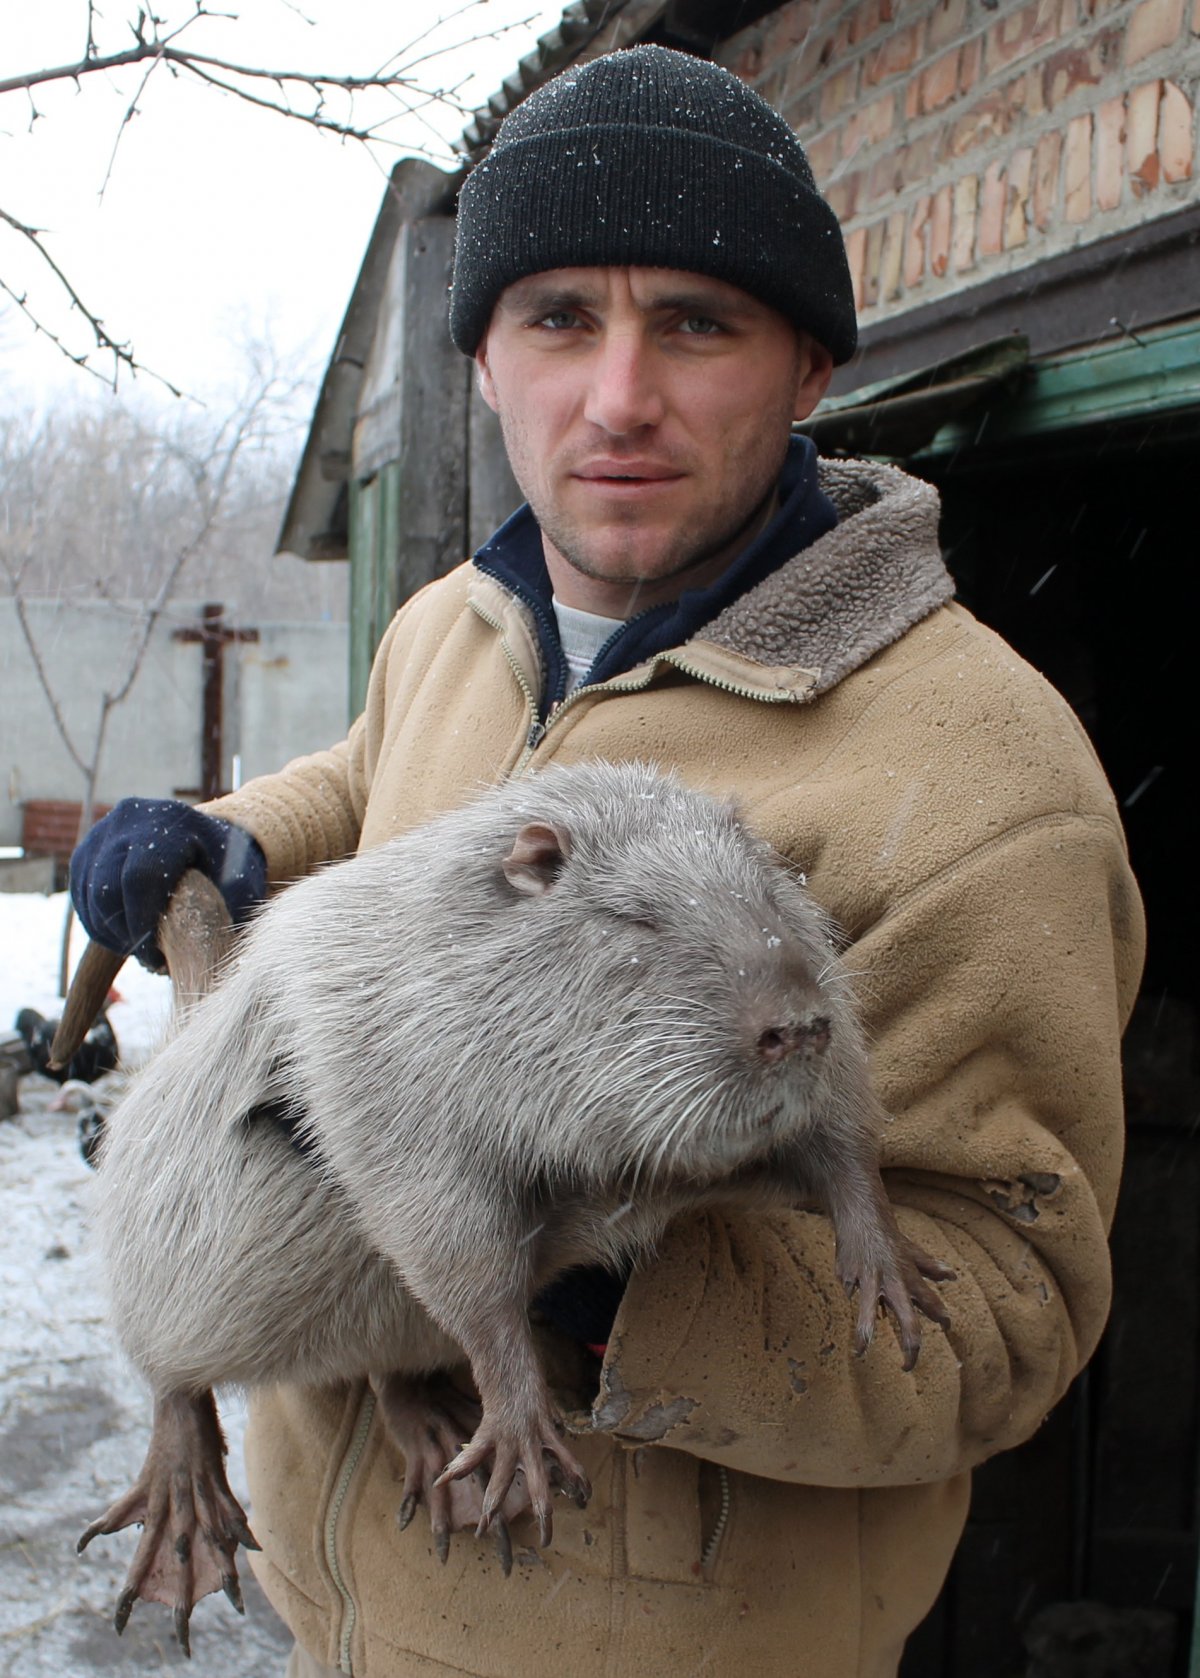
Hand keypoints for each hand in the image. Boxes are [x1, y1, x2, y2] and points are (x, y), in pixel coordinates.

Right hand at [70, 798, 265, 970]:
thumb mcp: (242, 880)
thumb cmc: (227, 865)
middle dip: (124, 933)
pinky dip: (96, 922)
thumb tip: (215, 949)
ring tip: (138, 950)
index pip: (141, 877)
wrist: (205, 837)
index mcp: (172, 821)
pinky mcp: (88, 849)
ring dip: (108, 931)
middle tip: (147, 959)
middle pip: (107, 888)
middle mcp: (131, 819)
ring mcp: (104, 831)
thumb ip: (232, 906)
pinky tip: (122, 939)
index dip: (142, 924)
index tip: (157, 957)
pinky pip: (80, 893)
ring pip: (89, 893)